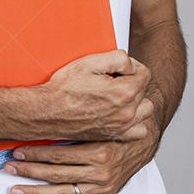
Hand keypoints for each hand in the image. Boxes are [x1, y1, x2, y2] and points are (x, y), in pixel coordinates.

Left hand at [3, 117, 161, 193]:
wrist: (141, 143)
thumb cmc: (115, 130)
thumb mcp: (97, 121)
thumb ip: (74, 122)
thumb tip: (42, 116)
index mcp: (98, 151)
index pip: (58, 155)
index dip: (34, 153)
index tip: (16, 150)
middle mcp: (100, 173)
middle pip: (56, 174)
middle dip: (29, 171)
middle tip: (10, 168)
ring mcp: (100, 188)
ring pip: (62, 193)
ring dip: (36, 192)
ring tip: (16, 190)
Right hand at [38, 49, 153, 140]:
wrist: (48, 112)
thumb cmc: (64, 90)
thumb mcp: (88, 63)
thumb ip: (117, 58)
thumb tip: (130, 64)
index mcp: (124, 92)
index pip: (145, 73)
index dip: (131, 66)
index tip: (117, 67)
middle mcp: (127, 112)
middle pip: (144, 90)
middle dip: (131, 81)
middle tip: (111, 80)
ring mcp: (122, 126)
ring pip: (145, 110)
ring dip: (136, 101)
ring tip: (117, 95)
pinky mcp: (115, 135)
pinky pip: (139, 129)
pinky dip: (134, 121)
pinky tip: (120, 113)